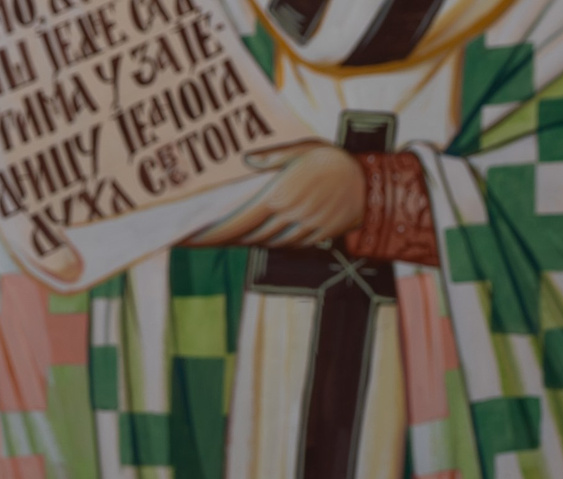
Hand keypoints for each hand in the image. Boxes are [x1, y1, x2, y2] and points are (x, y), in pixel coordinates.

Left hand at [191, 144, 365, 248]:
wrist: (373, 183)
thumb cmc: (334, 160)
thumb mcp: (303, 150)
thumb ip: (273, 158)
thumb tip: (246, 160)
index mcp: (280, 194)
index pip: (237, 222)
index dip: (210, 235)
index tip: (188, 238)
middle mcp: (289, 215)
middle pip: (246, 236)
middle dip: (222, 238)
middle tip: (199, 237)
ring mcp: (303, 229)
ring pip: (264, 242)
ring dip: (245, 239)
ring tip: (224, 235)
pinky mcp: (315, 237)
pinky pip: (285, 244)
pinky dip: (269, 241)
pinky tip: (257, 235)